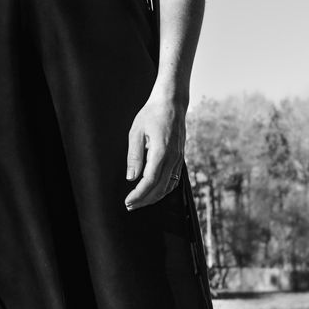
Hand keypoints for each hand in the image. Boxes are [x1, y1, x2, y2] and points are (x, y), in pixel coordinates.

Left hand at [124, 87, 184, 209]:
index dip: (138, 195)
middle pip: (160, 188)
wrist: (172, 102)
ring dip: (154, 197)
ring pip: (168, 186)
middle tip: (130, 206)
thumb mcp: (136, 132)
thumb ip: (134, 156)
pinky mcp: (180, 158)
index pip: (149, 181)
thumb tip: (131, 177)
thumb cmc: (152, 114)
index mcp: (161, 151)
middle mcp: (173, 158)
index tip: (128, 202)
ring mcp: (178, 158)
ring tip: (139, 201)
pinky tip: (153, 191)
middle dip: (144, 200)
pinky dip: (163, 189)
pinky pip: (173, 180)